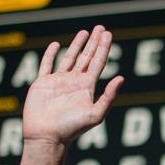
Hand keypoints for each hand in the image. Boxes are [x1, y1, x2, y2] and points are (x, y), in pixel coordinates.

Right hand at [22, 25, 123, 145]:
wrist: (47, 137)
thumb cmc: (71, 129)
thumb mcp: (95, 114)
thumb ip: (108, 97)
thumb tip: (121, 78)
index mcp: (87, 87)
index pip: (98, 62)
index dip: (103, 48)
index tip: (108, 34)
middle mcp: (74, 82)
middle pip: (87, 57)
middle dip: (94, 42)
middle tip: (100, 28)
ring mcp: (58, 82)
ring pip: (70, 58)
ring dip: (77, 45)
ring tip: (84, 32)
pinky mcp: (42, 83)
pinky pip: (47, 65)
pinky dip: (50, 54)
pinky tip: (56, 45)